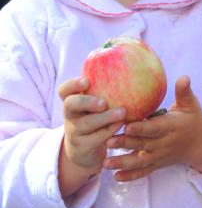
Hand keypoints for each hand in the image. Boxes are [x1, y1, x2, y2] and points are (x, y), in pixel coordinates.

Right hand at [58, 77, 125, 196]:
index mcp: (71, 100)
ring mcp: (74, 131)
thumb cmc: (95, 115)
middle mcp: (69, 115)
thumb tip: (131, 59)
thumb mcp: (94, 102)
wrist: (84, 148)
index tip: (87, 80)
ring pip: (87, 124)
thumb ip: (104, 86)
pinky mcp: (82, 146)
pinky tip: (122, 124)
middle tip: (104, 102)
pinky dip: (110, 130)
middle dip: (87, 102)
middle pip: (70, 105)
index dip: (73, 84)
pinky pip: (96, 138)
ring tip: (122, 113)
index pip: (64, 90)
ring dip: (105, 118)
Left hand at [104, 75, 201, 181]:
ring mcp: (160, 156)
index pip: (155, 128)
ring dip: (123, 162)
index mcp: (171, 127)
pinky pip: (144, 172)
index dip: (141, 128)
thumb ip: (184, 91)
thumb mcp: (191, 104)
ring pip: (140, 161)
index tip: (127, 126)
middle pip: (143, 144)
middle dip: (125, 144)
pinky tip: (116, 177)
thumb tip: (184, 76)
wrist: (201, 144)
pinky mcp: (157, 164)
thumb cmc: (193, 119)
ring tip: (106, 162)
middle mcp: (164, 143)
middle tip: (107, 141)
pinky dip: (130, 176)